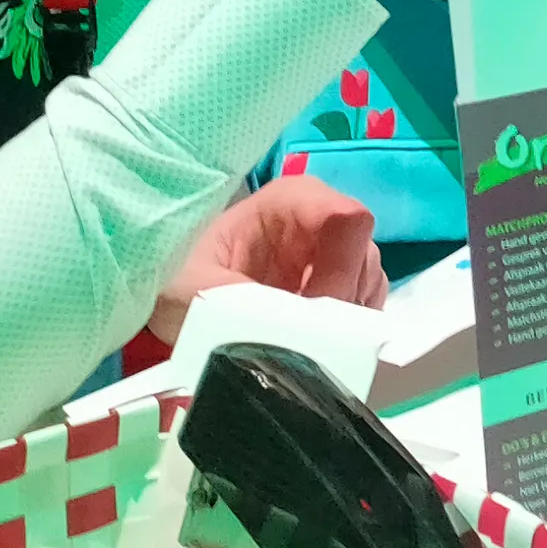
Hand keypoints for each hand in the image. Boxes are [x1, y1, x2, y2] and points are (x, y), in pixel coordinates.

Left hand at [152, 176, 386, 338]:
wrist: (178, 304)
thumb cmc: (179, 280)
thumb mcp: (190, 288)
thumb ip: (233, 298)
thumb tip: (281, 324)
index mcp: (290, 201)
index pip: (347, 217)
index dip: (341, 265)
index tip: (314, 309)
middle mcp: (321, 220)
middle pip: (363, 255)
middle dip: (341, 301)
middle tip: (304, 337)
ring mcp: (334, 253)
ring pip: (368, 283)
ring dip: (345, 319)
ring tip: (302, 343)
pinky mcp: (339, 285)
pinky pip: (365, 305)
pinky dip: (349, 331)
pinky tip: (314, 345)